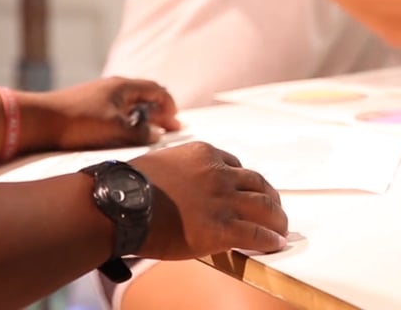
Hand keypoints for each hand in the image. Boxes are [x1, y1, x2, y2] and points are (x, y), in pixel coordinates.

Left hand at [30, 77, 180, 150]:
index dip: (169, 105)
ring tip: (150, 134)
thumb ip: (139, 131)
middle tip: (169, 129)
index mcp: (122, 86)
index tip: (175, 122)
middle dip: (159, 113)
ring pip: (130, 105)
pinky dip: (127, 122)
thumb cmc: (78, 121)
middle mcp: (112, 88)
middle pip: (144, 96)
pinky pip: (116, 113)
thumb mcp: (114, 127)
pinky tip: (125, 135)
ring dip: (143, 119)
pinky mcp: (88, 109)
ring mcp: (99, 97)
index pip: (156, 89)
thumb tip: (156, 134)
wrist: (39, 121)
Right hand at [130, 142, 287, 259]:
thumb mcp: (159, 164)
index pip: (235, 165)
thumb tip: (177, 187)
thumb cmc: (129, 187)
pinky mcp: (222, 228)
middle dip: (269, 197)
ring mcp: (222, 200)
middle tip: (273, 209)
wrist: (119, 206)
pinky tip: (275, 244)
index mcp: (203, 154)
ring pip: (265, 206)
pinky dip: (270, 240)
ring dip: (277, 219)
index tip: (246, 191)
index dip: (243, 182)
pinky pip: (257, 234)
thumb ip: (178, 171)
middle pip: (257, 183)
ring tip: (281, 229)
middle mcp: (218, 173)